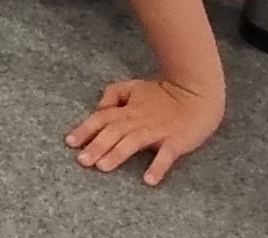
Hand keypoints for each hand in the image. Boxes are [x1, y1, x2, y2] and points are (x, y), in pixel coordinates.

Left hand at [69, 75, 222, 183]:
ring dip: (118, 154)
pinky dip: (158, 166)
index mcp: (127, 109)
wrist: (198, 92)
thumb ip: (113, 94)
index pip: (101, 118)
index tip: (69, 142)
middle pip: (114, 132)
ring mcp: (157, 131)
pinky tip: (149, 180)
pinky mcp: (176, 141)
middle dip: (97, 146)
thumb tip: (98, 107)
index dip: (85, 129)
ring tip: (103, 167)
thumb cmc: (164, 92)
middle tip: (82, 161)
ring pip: (134, 143)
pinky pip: (166, 155)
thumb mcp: (135, 86)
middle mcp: (138, 120)